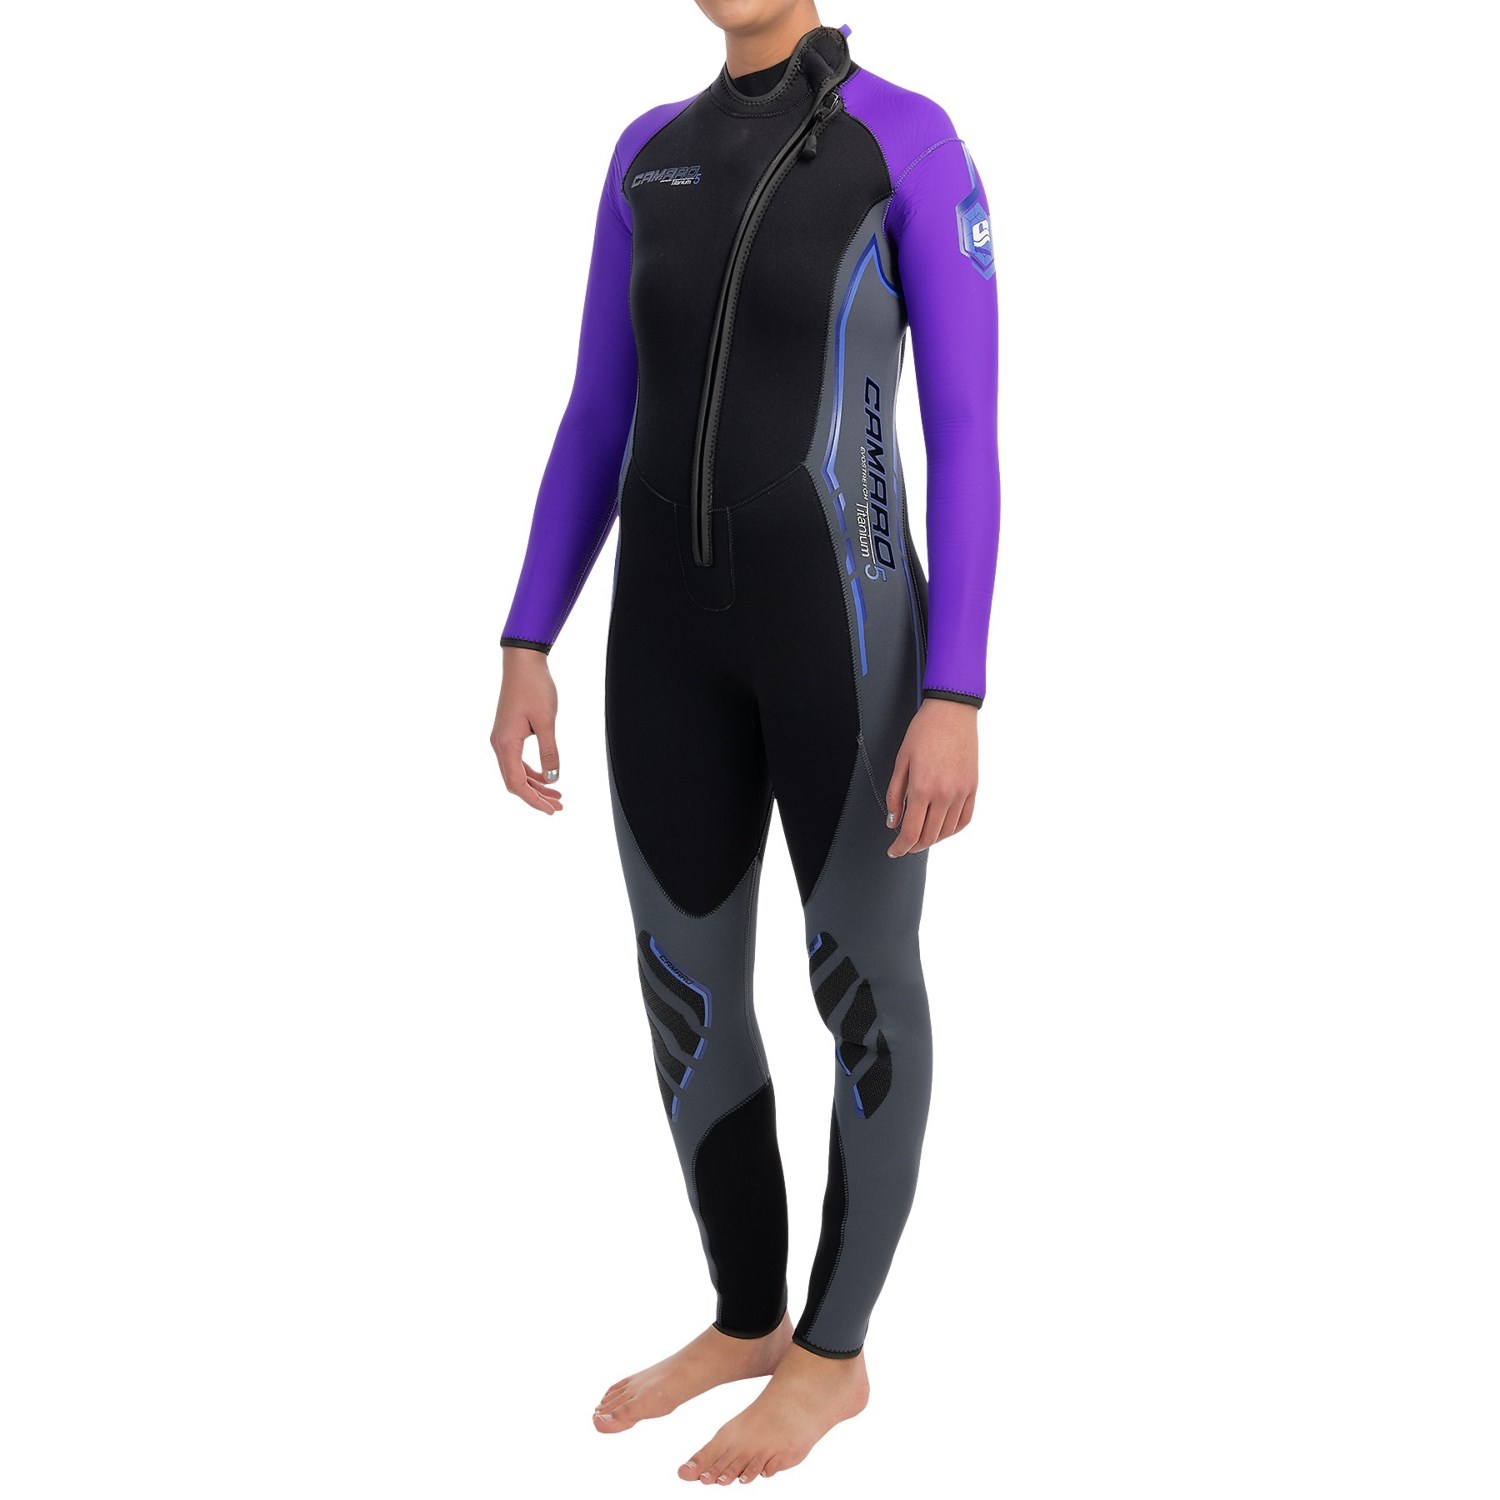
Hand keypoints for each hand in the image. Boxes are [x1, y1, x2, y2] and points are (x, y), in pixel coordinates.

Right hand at [491, 646, 564, 814]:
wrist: (522, 663)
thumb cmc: (534, 688)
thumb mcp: (546, 721)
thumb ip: (549, 752)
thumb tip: (553, 779)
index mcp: (506, 744)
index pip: (517, 783)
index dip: (533, 800)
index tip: (551, 810)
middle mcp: (499, 744)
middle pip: (515, 782)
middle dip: (536, 796)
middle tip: (558, 807)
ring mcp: (502, 738)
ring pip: (516, 772)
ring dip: (535, 785)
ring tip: (557, 795)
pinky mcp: (508, 732)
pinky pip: (517, 760)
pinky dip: (531, 771)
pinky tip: (546, 776)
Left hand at [884, 698, 978, 855]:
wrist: (951, 712)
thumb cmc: (924, 731)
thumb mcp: (901, 762)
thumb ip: (895, 795)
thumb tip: (892, 821)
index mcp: (922, 788)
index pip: (910, 832)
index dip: (900, 847)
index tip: (894, 851)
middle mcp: (944, 794)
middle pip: (929, 836)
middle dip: (913, 846)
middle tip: (903, 846)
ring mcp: (961, 792)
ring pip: (947, 831)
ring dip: (932, 840)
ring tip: (921, 837)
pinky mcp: (973, 788)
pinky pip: (964, 819)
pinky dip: (952, 830)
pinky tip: (942, 828)